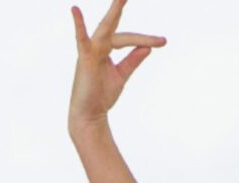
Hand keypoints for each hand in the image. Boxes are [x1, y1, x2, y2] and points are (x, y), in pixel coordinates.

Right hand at [68, 2, 166, 134]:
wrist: (90, 116)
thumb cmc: (101, 97)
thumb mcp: (121, 75)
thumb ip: (133, 60)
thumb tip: (148, 47)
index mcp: (105, 50)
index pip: (128, 38)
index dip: (146, 39)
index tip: (163, 41)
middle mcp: (97, 46)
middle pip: (114, 25)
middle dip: (120, 6)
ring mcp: (90, 51)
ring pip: (106, 28)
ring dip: (114, 11)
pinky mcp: (85, 58)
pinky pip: (81, 39)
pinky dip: (78, 24)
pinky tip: (75, 9)